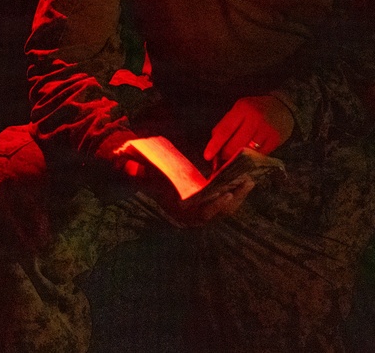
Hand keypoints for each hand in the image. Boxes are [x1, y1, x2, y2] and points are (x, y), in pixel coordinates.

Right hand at [129, 159, 255, 226]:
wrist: (144, 176)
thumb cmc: (144, 173)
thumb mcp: (139, 170)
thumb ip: (134, 167)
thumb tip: (124, 158)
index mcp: (177, 211)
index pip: (200, 215)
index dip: (214, 206)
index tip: (226, 193)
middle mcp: (190, 216)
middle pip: (218, 214)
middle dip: (234, 200)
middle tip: (247, 182)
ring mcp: (200, 211)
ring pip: (225, 210)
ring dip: (239, 196)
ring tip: (250, 180)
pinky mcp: (208, 204)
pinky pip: (225, 203)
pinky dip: (235, 194)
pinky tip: (244, 180)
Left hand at [203, 95, 293, 166]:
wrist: (283, 106)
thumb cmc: (255, 109)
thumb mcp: (239, 110)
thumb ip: (225, 125)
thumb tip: (213, 146)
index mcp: (242, 108)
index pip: (225, 130)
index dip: (214, 146)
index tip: (207, 157)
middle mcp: (255, 118)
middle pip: (235, 145)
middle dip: (226, 155)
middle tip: (222, 158)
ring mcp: (267, 130)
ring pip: (247, 152)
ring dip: (238, 158)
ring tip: (234, 157)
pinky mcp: (276, 139)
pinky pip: (259, 155)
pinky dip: (251, 158)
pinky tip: (248, 156)